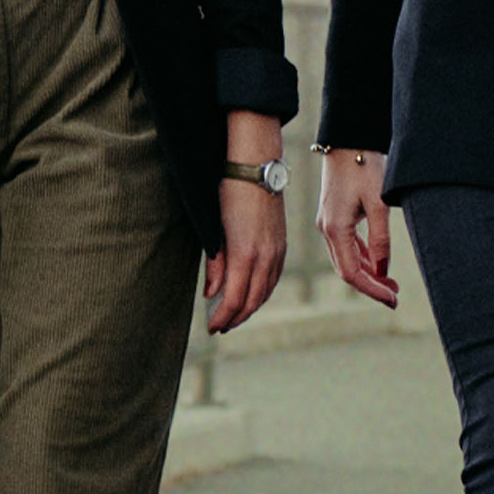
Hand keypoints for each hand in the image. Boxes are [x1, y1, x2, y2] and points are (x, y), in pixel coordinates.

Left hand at [200, 108, 287, 333]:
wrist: (257, 166)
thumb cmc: (229, 192)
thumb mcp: (215, 227)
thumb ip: (215, 263)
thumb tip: (211, 293)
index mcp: (245, 254)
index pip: (235, 299)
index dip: (222, 317)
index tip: (211, 327)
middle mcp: (265, 257)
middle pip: (252, 301)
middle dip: (236, 318)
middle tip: (220, 327)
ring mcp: (277, 251)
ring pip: (265, 292)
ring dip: (250, 307)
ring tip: (234, 315)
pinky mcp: (282, 244)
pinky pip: (274, 278)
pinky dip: (262, 292)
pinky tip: (252, 294)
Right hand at [317, 147, 400, 308]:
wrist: (347, 139)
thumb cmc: (363, 166)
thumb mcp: (378, 202)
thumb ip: (381, 238)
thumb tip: (383, 270)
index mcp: (335, 229)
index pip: (352, 273)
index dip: (372, 290)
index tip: (393, 299)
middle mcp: (327, 229)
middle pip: (347, 270)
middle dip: (371, 285)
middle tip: (395, 295)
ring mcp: (328, 223)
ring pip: (347, 259)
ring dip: (368, 273)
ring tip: (391, 283)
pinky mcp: (334, 215)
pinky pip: (346, 245)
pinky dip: (363, 257)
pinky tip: (378, 262)